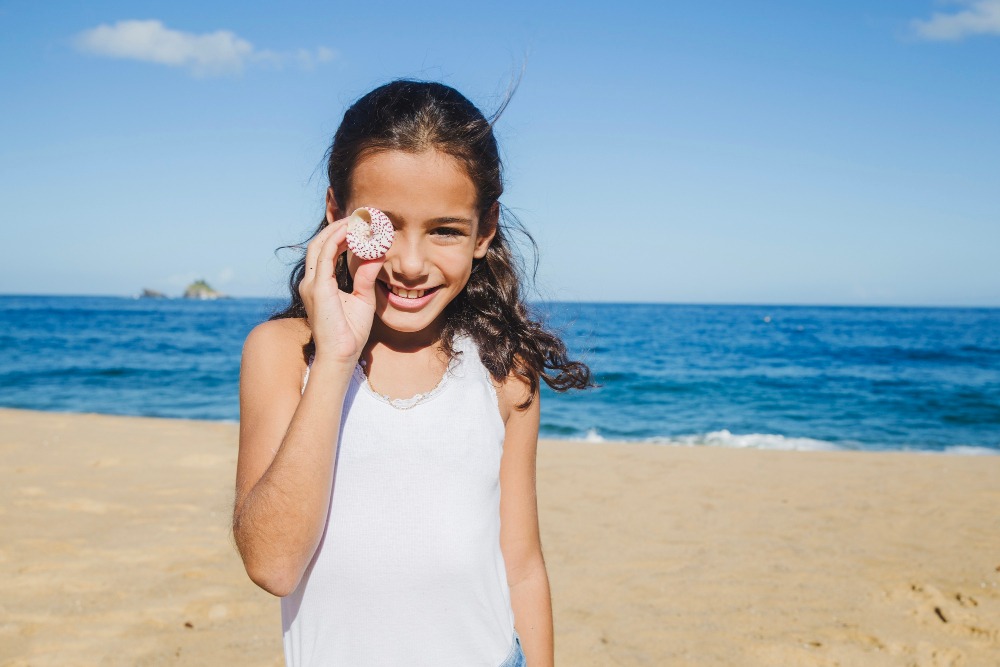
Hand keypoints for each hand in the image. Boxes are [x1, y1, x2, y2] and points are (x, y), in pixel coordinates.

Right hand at [297, 219, 382, 364]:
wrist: (341, 355)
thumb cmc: (351, 333)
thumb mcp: (363, 298)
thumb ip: (366, 276)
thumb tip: (377, 254)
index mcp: (319, 284)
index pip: (326, 250)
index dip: (340, 234)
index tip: (359, 224)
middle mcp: (311, 282)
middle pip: (320, 242)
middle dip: (339, 226)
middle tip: (361, 215)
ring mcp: (311, 284)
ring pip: (321, 244)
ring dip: (339, 229)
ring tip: (359, 219)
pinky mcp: (318, 288)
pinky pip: (325, 255)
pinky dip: (338, 240)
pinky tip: (354, 233)